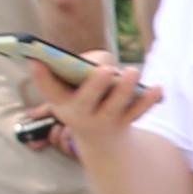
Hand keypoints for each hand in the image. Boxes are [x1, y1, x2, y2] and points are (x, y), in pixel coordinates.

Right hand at [20, 51, 157, 145]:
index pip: (49, 89)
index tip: (35, 59)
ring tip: (132, 71)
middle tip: (103, 70)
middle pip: (87, 100)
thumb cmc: (83, 96)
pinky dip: (148, 100)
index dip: (41, 76)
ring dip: (125, 89)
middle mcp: (80, 115)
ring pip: (116, 107)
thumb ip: (82, 67)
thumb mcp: (74, 86)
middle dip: (95, 85)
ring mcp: (104, 120)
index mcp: (61, 103)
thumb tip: (102, 63)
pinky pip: (138, 112)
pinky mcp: (125, 122)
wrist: (98, 134)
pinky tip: (158, 89)